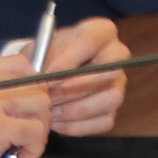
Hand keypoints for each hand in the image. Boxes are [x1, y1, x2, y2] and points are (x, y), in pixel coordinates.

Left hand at [0, 17, 131, 134]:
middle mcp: (117, 55)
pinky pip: (104, 121)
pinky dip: (76, 125)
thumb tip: (42, 81)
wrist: (48, 72)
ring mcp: (119, 82)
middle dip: (73, 88)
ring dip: (75, 109)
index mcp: (101, 31)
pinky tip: (55, 121)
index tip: (46, 76)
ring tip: (49, 112)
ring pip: (110, 99)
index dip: (67, 61)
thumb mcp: (39, 51)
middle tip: (47, 97)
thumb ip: (41, 61)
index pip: (91, 42)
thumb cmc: (46, 57)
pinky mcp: (114, 108)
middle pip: (108, 72)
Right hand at [0, 79, 51, 157]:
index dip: (33, 86)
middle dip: (39, 111)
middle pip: (35, 84)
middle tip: (30, 131)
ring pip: (40, 105)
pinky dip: (34, 147)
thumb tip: (19, 96)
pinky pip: (34, 131)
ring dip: (39, 129)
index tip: (31, 106)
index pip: (19, 64)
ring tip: (24, 147)